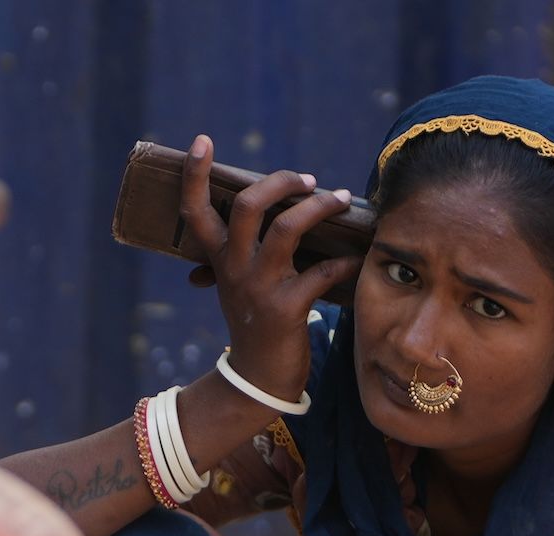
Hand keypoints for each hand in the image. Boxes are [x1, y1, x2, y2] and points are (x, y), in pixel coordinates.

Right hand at [180, 136, 361, 404]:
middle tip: (307, 178)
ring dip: (319, 207)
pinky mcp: (287, 309)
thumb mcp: (238, 285)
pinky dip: (346, 261)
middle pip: (248, 206)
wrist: (259, 379)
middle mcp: (234, 269)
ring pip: (288, 228)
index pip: (194, 211)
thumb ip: (245, 251)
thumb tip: (276, 211)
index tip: (202, 140)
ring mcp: (259, 288)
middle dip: (281, 182)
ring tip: (340, 198)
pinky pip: (323, 271)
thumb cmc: (255, 322)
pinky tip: (359, 259)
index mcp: (218, 260)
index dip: (195, 174)